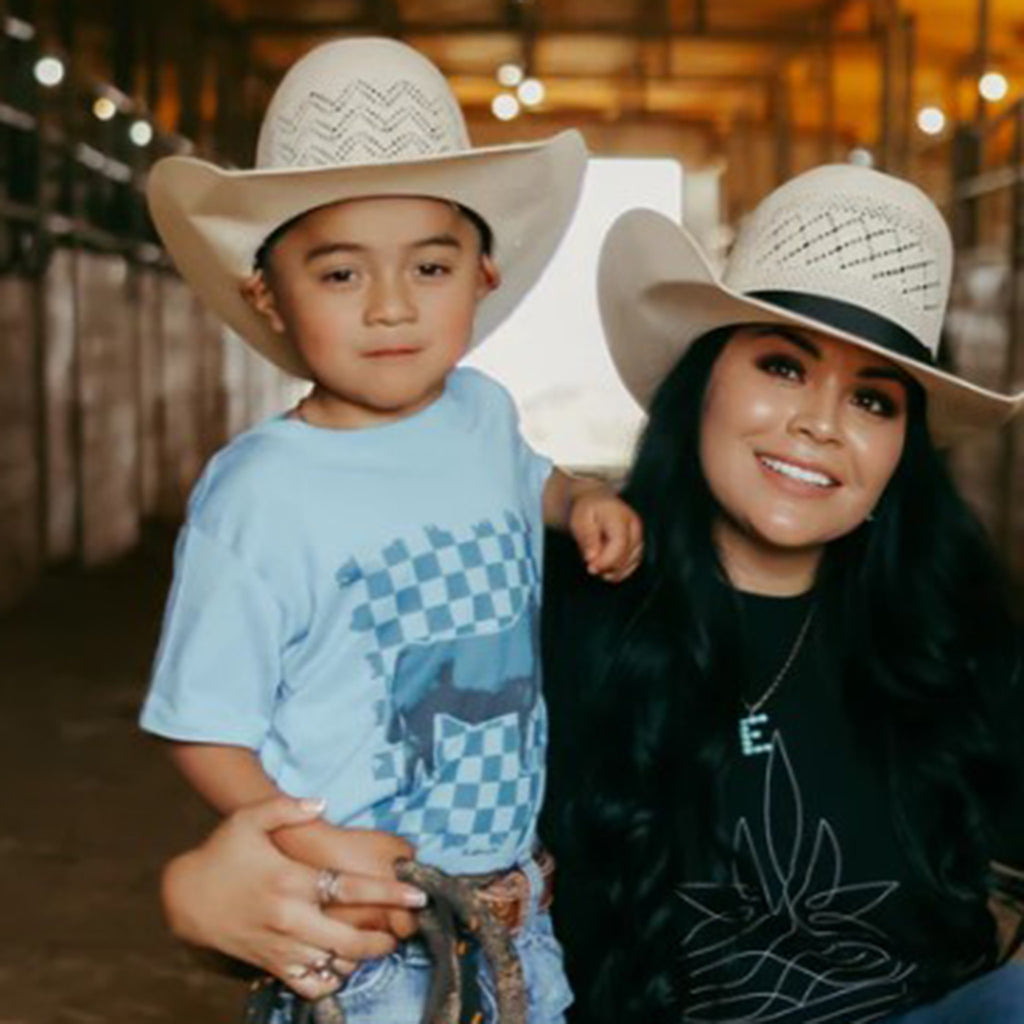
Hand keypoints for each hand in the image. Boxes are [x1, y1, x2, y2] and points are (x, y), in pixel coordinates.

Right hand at [161, 797, 425, 998]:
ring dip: (360, 959)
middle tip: (402, 932)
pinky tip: (342, 965)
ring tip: (380, 946)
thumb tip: (321, 802)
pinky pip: (308, 984)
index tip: (417, 895)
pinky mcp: (269, 964)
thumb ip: (287, 807)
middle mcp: (289, 918)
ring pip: (332, 964)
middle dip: (384, 939)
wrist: (184, 896)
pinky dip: (330, 979)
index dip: (388, 894)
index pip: (351, 890)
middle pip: (350, 939)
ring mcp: (279, 946)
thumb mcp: (248, 819)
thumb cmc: (222, 852)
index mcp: (292, 881)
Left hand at [569, 486, 643, 581]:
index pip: (620, 543)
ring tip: (596, 565)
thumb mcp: (580, 520)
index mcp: (620, 516)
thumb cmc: (587, 511)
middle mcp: (634, 526)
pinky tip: (606, 569)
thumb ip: (587, 538)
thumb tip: (592, 558)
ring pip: (631, 563)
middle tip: (590, 567)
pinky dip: (619, 571)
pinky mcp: (638, 546)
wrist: (596, 503)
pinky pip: (632, 565)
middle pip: (626, 555)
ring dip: (613, 570)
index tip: (591, 568)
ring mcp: (639, 537)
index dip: (606, 560)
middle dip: (607, 567)